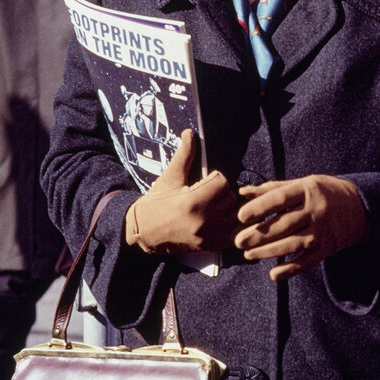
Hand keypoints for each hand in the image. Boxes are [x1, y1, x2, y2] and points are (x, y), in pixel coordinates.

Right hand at [123, 128, 238, 254]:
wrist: (144, 231)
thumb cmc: (157, 202)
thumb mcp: (171, 177)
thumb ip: (185, 155)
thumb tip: (190, 132)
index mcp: (194, 202)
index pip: (223, 182)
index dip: (214, 178)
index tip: (204, 182)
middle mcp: (204, 220)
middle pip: (231, 198)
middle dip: (221, 193)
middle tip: (208, 194)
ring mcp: (209, 236)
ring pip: (234, 214)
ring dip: (227, 208)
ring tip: (213, 206)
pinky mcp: (212, 246)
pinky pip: (234, 232)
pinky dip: (230, 225)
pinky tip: (218, 220)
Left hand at [235, 174, 366, 280]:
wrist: (359, 207)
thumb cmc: (324, 192)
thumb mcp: (302, 183)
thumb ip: (272, 189)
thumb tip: (242, 192)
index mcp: (307, 190)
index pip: (280, 198)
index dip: (259, 207)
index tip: (240, 216)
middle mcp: (315, 210)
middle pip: (284, 224)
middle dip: (259, 234)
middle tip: (238, 241)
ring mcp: (322, 231)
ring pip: (293, 244)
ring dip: (269, 252)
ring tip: (249, 255)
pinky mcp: (327, 248)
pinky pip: (307, 262)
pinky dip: (290, 269)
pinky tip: (274, 274)